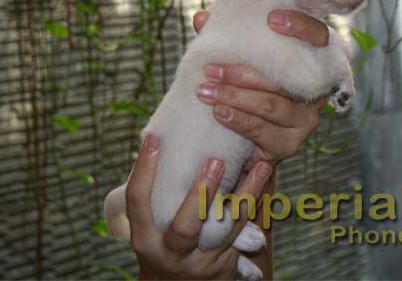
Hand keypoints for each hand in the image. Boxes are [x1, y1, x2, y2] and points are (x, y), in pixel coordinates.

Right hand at [127, 134, 272, 279]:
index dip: (144, 170)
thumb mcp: (149, 229)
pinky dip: (254, 201)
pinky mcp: (225, 262)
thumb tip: (162, 139)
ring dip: (247, 193)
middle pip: (186, 226)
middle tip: (215, 161)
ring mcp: (201, 261)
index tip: (154, 139)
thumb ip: (156, 198)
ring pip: (228, 227)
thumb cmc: (161, 245)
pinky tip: (264, 177)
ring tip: (261, 165)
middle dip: (201, 193)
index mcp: (144, 239)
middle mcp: (170, 253)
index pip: (138, 202)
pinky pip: (243, 228)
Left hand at [192, 9, 327, 162]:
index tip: (272, 19)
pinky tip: (220, 113)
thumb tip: (202, 18)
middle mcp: (318, 90)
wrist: (245, 143)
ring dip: (235, 97)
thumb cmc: (248, 90)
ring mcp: (306, 119)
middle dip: (242, 73)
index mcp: (312, 62)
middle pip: (286, 78)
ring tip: (205, 92)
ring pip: (273, 105)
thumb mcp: (239, 62)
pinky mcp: (291, 143)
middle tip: (209, 69)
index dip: (301, 26)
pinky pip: (264, 131)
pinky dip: (239, 121)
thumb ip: (227, 41)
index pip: (319, 37)